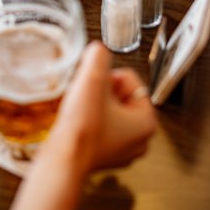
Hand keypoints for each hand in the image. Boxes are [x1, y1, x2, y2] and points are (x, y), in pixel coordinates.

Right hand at [46, 42, 156, 173]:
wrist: (62, 159)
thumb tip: (98, 49)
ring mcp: (122, 150)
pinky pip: (100, 126)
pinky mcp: (105, 156)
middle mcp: (140, 139)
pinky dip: (89, 120)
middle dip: (102, 91)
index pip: (129, 79)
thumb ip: (98, 57)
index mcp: (147, 121)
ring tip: (81, 110)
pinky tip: (78, 123)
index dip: (108, 77)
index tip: (95, 89)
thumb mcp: (92, 80)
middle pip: (121, 95)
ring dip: (94, 104)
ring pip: (109, 110)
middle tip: (87, 98)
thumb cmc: (82, 127)